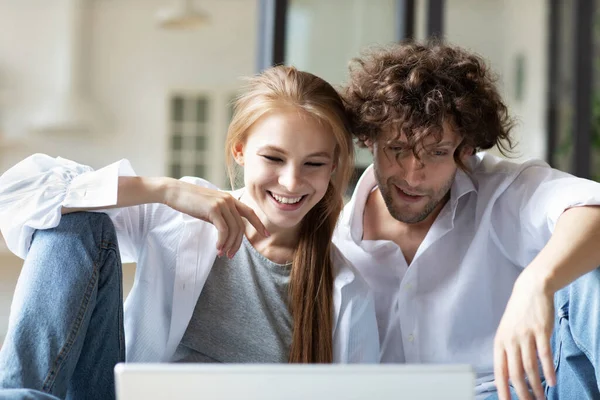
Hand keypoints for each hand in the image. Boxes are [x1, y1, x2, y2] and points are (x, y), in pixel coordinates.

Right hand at [164, 180, 268, 257]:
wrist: (175, 192)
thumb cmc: (191, 202)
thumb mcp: (210, 208)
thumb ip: (222, 216)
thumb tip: (228, 233)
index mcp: (230, 199)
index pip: (249, 212)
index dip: (259, 224)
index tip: (266, 235)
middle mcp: (229, 200)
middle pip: (240, 226)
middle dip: (238, 243)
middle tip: (231, 255)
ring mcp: (222, 203)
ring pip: (233, 230)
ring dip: (229, 245)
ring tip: (222, 254)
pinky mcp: (213, 209)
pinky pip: (223, 230)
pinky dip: (222, 241)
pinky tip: (217, 248)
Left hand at [494, 269, 555, 399]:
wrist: (531, 289)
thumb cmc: (518, 314)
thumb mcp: (507, 332)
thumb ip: (507, 352)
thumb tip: (507, 375)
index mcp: (500, 341)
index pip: (499, 371)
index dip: (502, 389)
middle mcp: (510, 340)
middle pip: (515, 373)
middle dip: (523, 393)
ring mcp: (526, 335)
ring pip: (530, 368)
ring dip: (537, 386)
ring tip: (542, 398)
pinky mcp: (541, 331)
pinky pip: (544, 355)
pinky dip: (548, 370)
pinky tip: (552, 381)